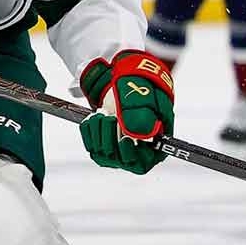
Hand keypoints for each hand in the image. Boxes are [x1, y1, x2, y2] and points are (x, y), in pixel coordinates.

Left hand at [78, 49, 174, 173]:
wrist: (129, 81)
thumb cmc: (144, 88)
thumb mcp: (146, 98)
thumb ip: (143, 116)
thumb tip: (138, 134)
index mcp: (155, 144)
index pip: (143, 163)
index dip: (133, 155)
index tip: (126, 139)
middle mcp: (137, 151)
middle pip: (121, 160)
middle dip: (112, 138)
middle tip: (111, 117)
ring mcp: (118, 149)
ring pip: (103, 155)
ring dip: (100, 131)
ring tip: (104, 112)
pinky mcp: (102, 143)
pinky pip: (91, 145)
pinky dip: (90, 130)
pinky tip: (95, 116)